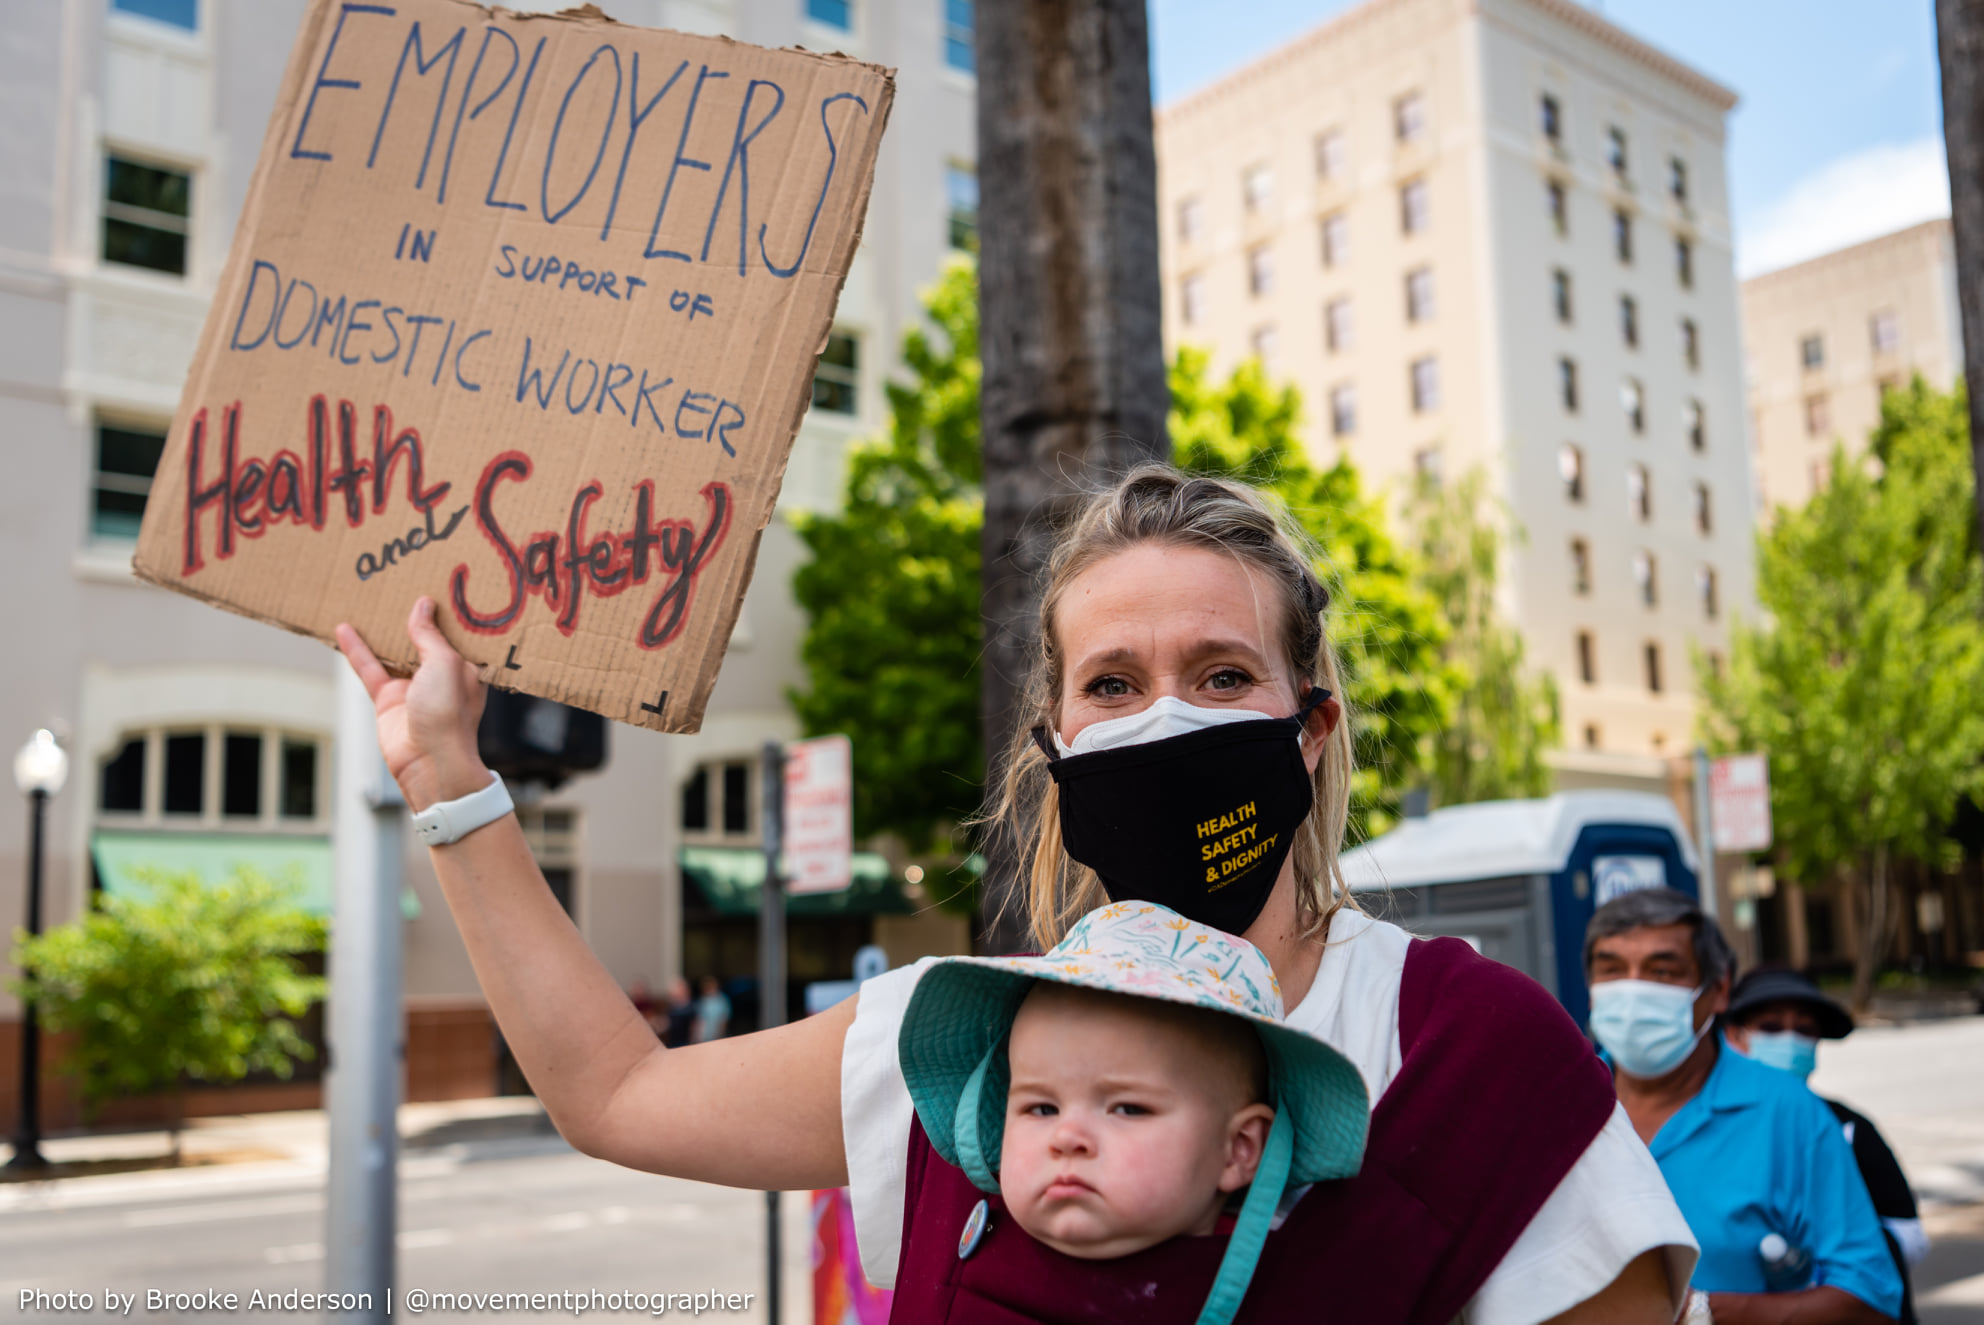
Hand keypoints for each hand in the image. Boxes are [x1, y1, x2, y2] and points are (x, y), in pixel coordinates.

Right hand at [336, 597, 490, 811]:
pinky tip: (343, 628)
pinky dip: (357, 649)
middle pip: (423, 640)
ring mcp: (413, 688)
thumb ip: (430, 635)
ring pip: (393, 652)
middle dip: (413, 616)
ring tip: (368, 601)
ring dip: (381, 630)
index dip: (449, 612)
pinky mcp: (388, 700)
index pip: (457, 634)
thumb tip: (423, 605)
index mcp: (466, 667)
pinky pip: (369, 668)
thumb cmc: (449, 714)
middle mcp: (441, 676)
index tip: (440, 584)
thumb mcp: (446, 663)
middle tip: (400, 583)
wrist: (429, 762)